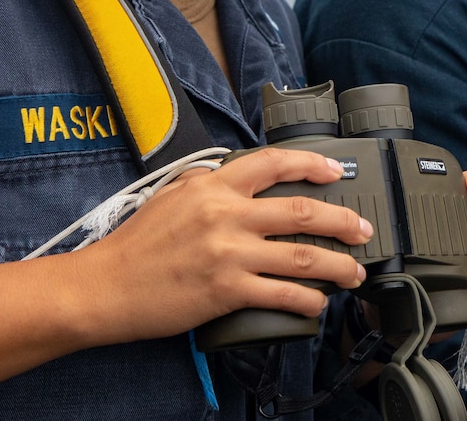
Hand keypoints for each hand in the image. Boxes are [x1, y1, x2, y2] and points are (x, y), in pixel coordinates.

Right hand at [71, 147, 373, 344]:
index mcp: (213, 186)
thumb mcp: (168, 194)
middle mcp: (225, 215)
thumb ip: (204, 181)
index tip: (335, 172)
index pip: (272, 163)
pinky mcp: (226, 290)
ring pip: (300, 256)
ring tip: (353, 272)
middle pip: (301, 211)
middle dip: (342, 221)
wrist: (104, 287)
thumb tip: (228, 174)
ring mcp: (228, 253)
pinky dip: (306, 300)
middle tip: (362, 230)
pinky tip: (316, 303)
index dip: (311, 164)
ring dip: (336, 265)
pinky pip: (280, 294)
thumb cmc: (134, 245)